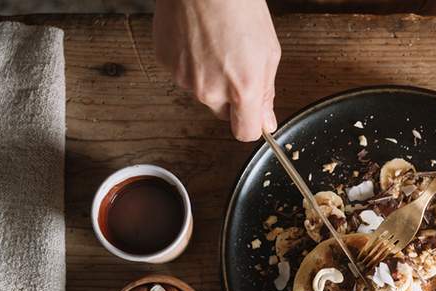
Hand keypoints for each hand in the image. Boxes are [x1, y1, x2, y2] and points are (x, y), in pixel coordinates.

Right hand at [153, 0, 280, 140]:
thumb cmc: (239, 6)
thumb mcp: (268, 51)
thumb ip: (266, 92)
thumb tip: (267, 121)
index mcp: (243, 89)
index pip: (245, 133)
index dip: (251, 124)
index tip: (254, 115)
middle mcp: (211, 90)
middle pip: (223, 112)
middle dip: (231, 96)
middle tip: (235, 62)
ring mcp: (185, 79)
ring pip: (202, 92)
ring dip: (210, 77)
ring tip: (216, 44)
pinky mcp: (166, 65)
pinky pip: (183, 75)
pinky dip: (191, 62)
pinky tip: (198, 39)